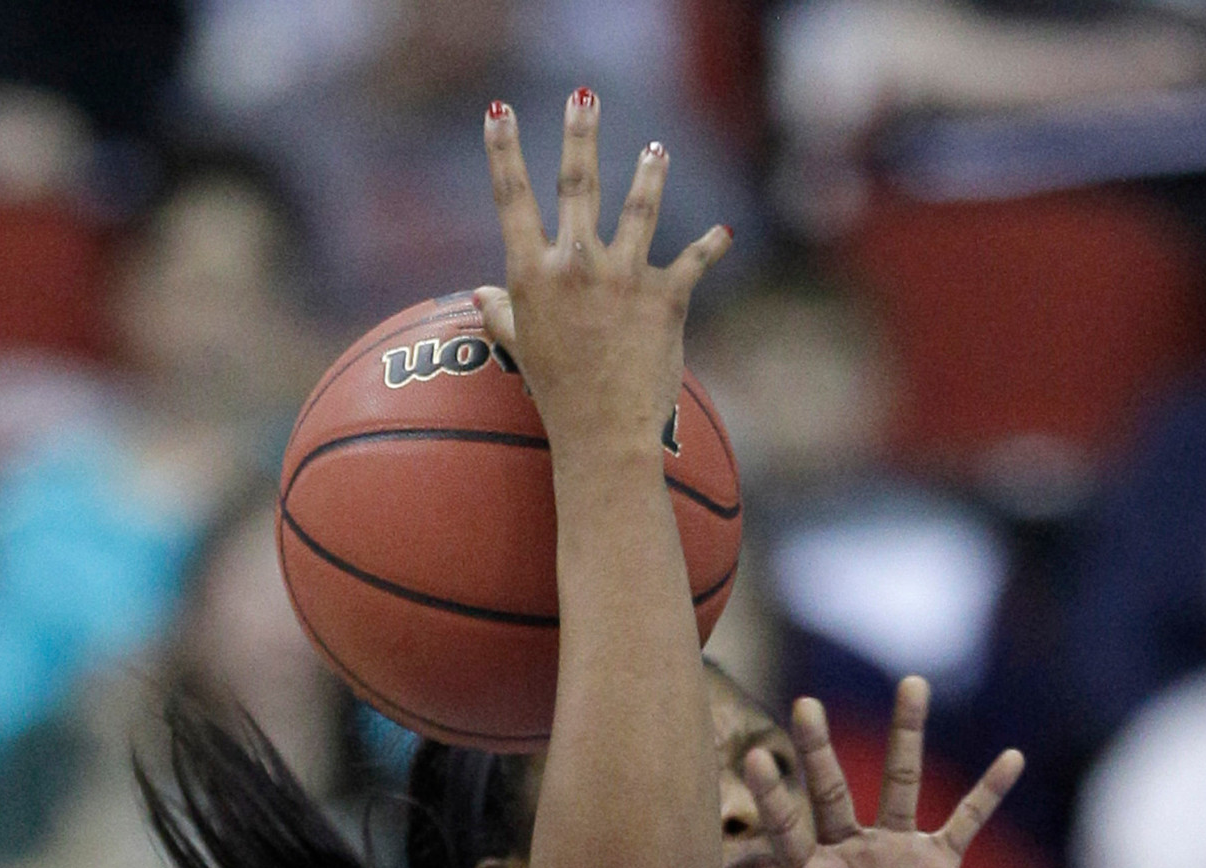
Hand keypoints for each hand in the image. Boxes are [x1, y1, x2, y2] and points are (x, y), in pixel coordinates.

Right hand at [474, 92, 730, 460]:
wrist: (606, 434)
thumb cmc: (556, 395)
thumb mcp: (521, 349)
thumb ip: (502, 312)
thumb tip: (480, 294)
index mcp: (534, 274)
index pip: (512, 199)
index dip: (503, 150)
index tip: (498, 110)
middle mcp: (577, 265)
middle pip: (577, 184)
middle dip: (579, 135)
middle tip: (583, 95)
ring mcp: (623, 277)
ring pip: (640, 207)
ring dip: (650, 173)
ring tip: (656, 149)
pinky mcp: (665, 297)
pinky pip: (693, 260)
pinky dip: (711, 244)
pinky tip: (726, 230)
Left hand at [746, 679, 1023, 867]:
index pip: (788, 829)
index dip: (774, 798)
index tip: (757, 758)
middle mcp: (848, 853)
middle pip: (832, 791)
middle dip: (819, 749)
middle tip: (806, 703)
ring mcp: (893, 854)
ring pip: (901, 783)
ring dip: (906, 735)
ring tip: (912, 683)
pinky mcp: (936, 867)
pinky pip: (966, 821)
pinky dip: (988, 792)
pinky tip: (1011, 759)